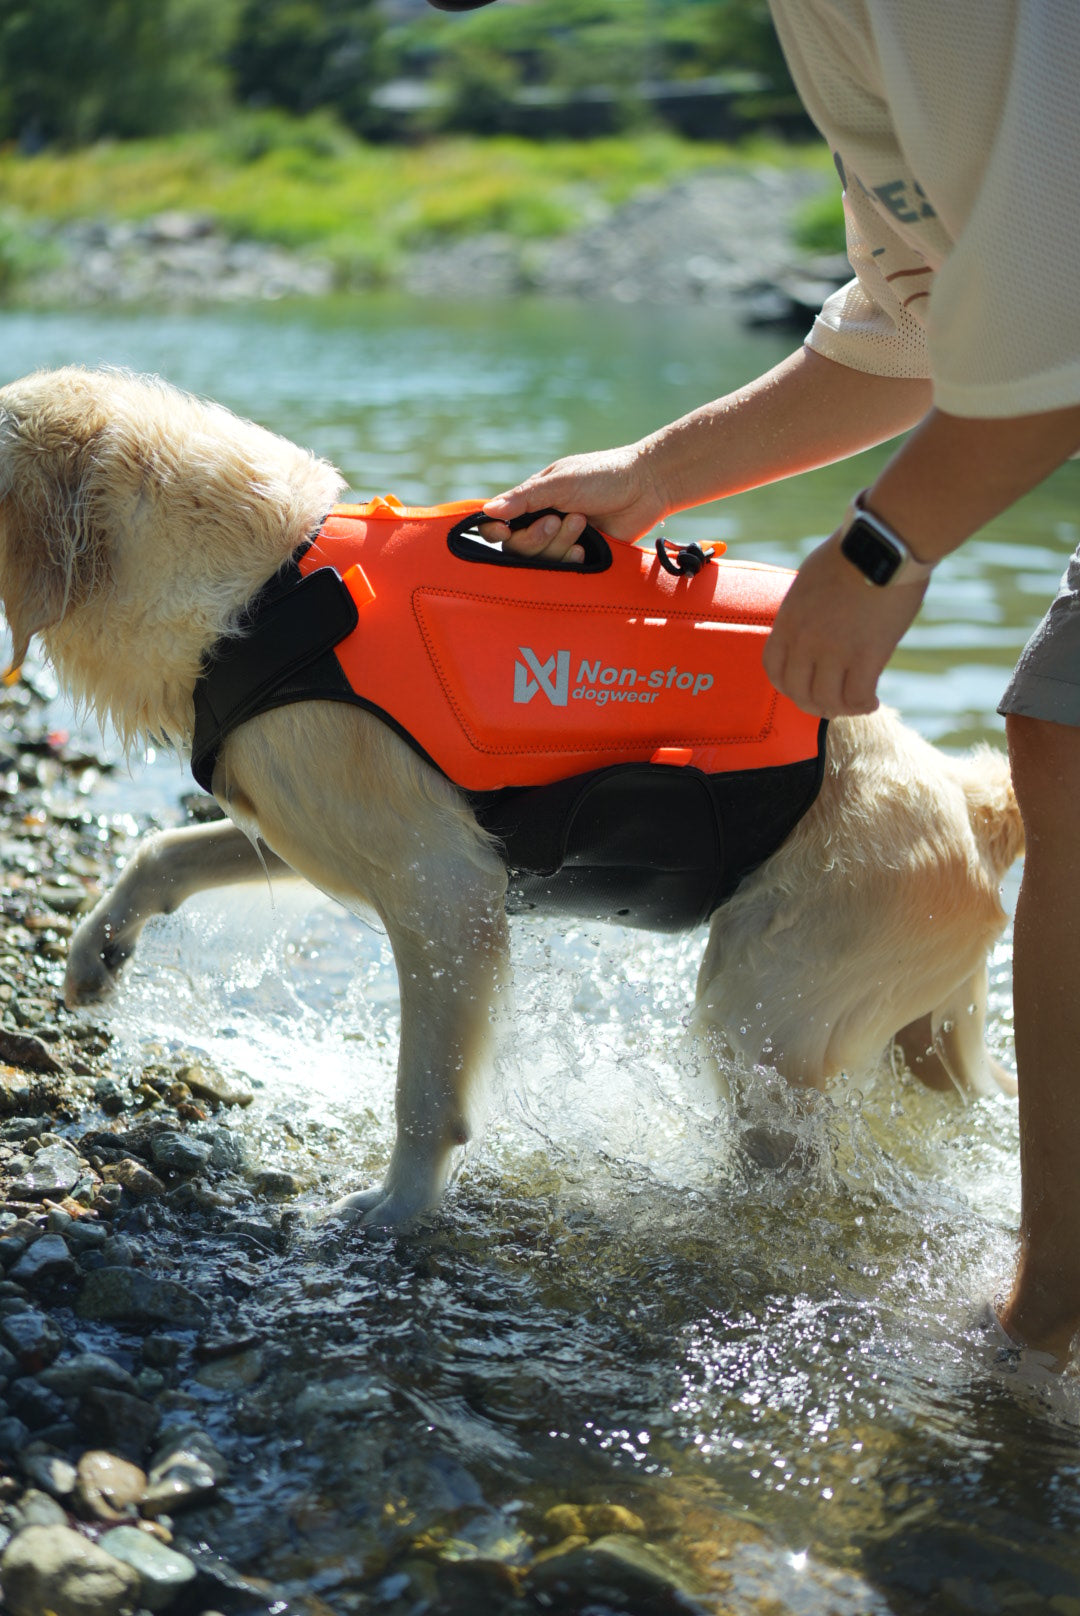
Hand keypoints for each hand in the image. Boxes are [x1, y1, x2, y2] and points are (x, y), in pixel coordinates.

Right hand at [479, 442, 666, 561]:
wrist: (647, 487)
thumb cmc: (602, 476)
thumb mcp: (560, 482)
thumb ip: (524, 498)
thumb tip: (487, 510)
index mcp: (534, 500)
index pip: (501, 523)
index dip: (496, 531)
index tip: (503, 532)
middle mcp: (544, 522)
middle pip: (518, 548)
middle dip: (535, 538)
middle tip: (557, 521)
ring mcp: (563, 541)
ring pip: (542, 561)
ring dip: (558, 544)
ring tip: (582, 523)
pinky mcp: (584, 556)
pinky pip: (565, 570)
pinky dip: (571, 561)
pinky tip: (585, 550)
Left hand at [763, 534, 927, 716]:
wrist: (881, 545)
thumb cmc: (852, 554)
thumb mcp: (810, 582)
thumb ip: (805, 611)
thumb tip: (812, 624)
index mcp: (788, 620)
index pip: (774, 669)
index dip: (788, 686)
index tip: (804, 688)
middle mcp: (805, 640)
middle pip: (798, 692)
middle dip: (815, 704)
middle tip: (832, 705)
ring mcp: (834, 649)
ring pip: (827, 701)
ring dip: (841, 709)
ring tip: (855, 704)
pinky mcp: (866, 655)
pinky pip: (857, 696)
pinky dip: (863, 705)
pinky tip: (872, 701)